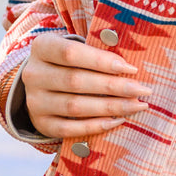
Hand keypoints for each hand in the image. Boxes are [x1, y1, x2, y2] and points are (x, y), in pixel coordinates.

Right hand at [22, 33, 151, 139]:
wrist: (43, 83)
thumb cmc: (71, 61)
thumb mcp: (78, 48)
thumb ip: (98, 52)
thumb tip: (130, 67)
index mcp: (42, 47)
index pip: (71, 53)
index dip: (102, 61)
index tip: (131, 68)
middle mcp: (33, 74)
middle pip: (75, 81)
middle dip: (113, 86)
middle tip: (142, 90)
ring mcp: (35, 101)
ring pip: (74, 106)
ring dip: (109, 107)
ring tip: (137, 106)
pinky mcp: (41, 123)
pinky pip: (69, 129)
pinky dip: (95, 126)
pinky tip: (117, 121)